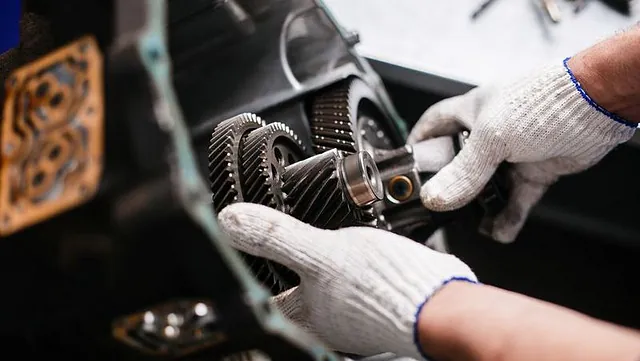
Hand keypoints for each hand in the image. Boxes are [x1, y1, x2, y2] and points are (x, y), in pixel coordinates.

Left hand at [218, 203, 475, 359]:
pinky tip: (359, 248)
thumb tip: (231, 222)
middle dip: (288, 272)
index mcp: (308, 313)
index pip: (268, 301)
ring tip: (317, 243)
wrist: (443, 302)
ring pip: (329, 286)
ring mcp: (357, 311)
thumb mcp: (322, 253)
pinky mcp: (382, 296)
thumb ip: (277, 237)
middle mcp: (330, 318)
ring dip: (322, 267)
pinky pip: (356, 278)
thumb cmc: (386, 290)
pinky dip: (352, 263)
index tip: (243, 264)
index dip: (252, 280)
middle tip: (278, 248)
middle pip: (298, 294)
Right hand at [407, 61, 635, 242]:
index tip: (407, 166)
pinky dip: (508, 216)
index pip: (433, 125)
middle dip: (452, 187)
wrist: (596, 106)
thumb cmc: (543, 103)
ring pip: (487, 187)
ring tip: (477, 223)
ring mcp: (512, 154)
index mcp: (471, 112)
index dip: (418, 143)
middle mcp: (489, 133)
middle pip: (459, 164)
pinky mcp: (534, 171)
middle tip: (443, 205)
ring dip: (482, 208)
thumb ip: (463, 172)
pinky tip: (501, 230)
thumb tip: (436, 198)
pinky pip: (515, 200)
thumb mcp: (492, 138)